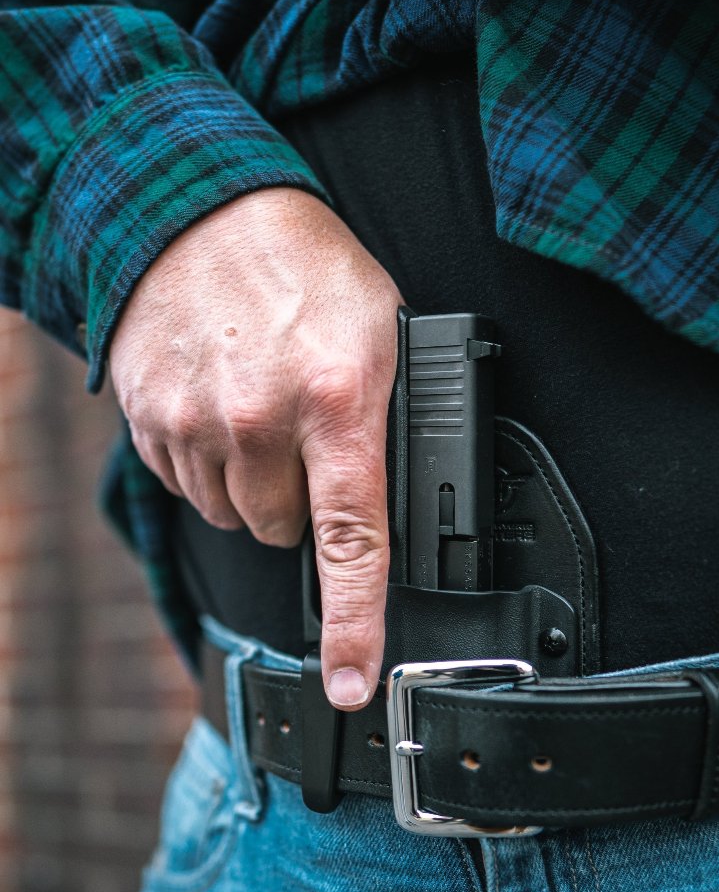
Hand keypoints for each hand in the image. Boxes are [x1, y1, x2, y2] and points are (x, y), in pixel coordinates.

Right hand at [110, 187, 401, 709]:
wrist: (204, 211)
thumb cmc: (309, 271)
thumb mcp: (384, 337)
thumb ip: (387, 425)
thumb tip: (395, 501)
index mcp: (337, 404)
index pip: (352, 540)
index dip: (357, 623)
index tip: (353, 680)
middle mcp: (260, 422)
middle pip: (286, 531)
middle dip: (302, 502)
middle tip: (309, 436)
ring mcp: (196, 423)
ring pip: (236, 515)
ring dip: (255, 484)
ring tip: (264, 412)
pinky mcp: (149, 419)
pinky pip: (188, 485)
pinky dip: (211, 464)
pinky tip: (223, 409)